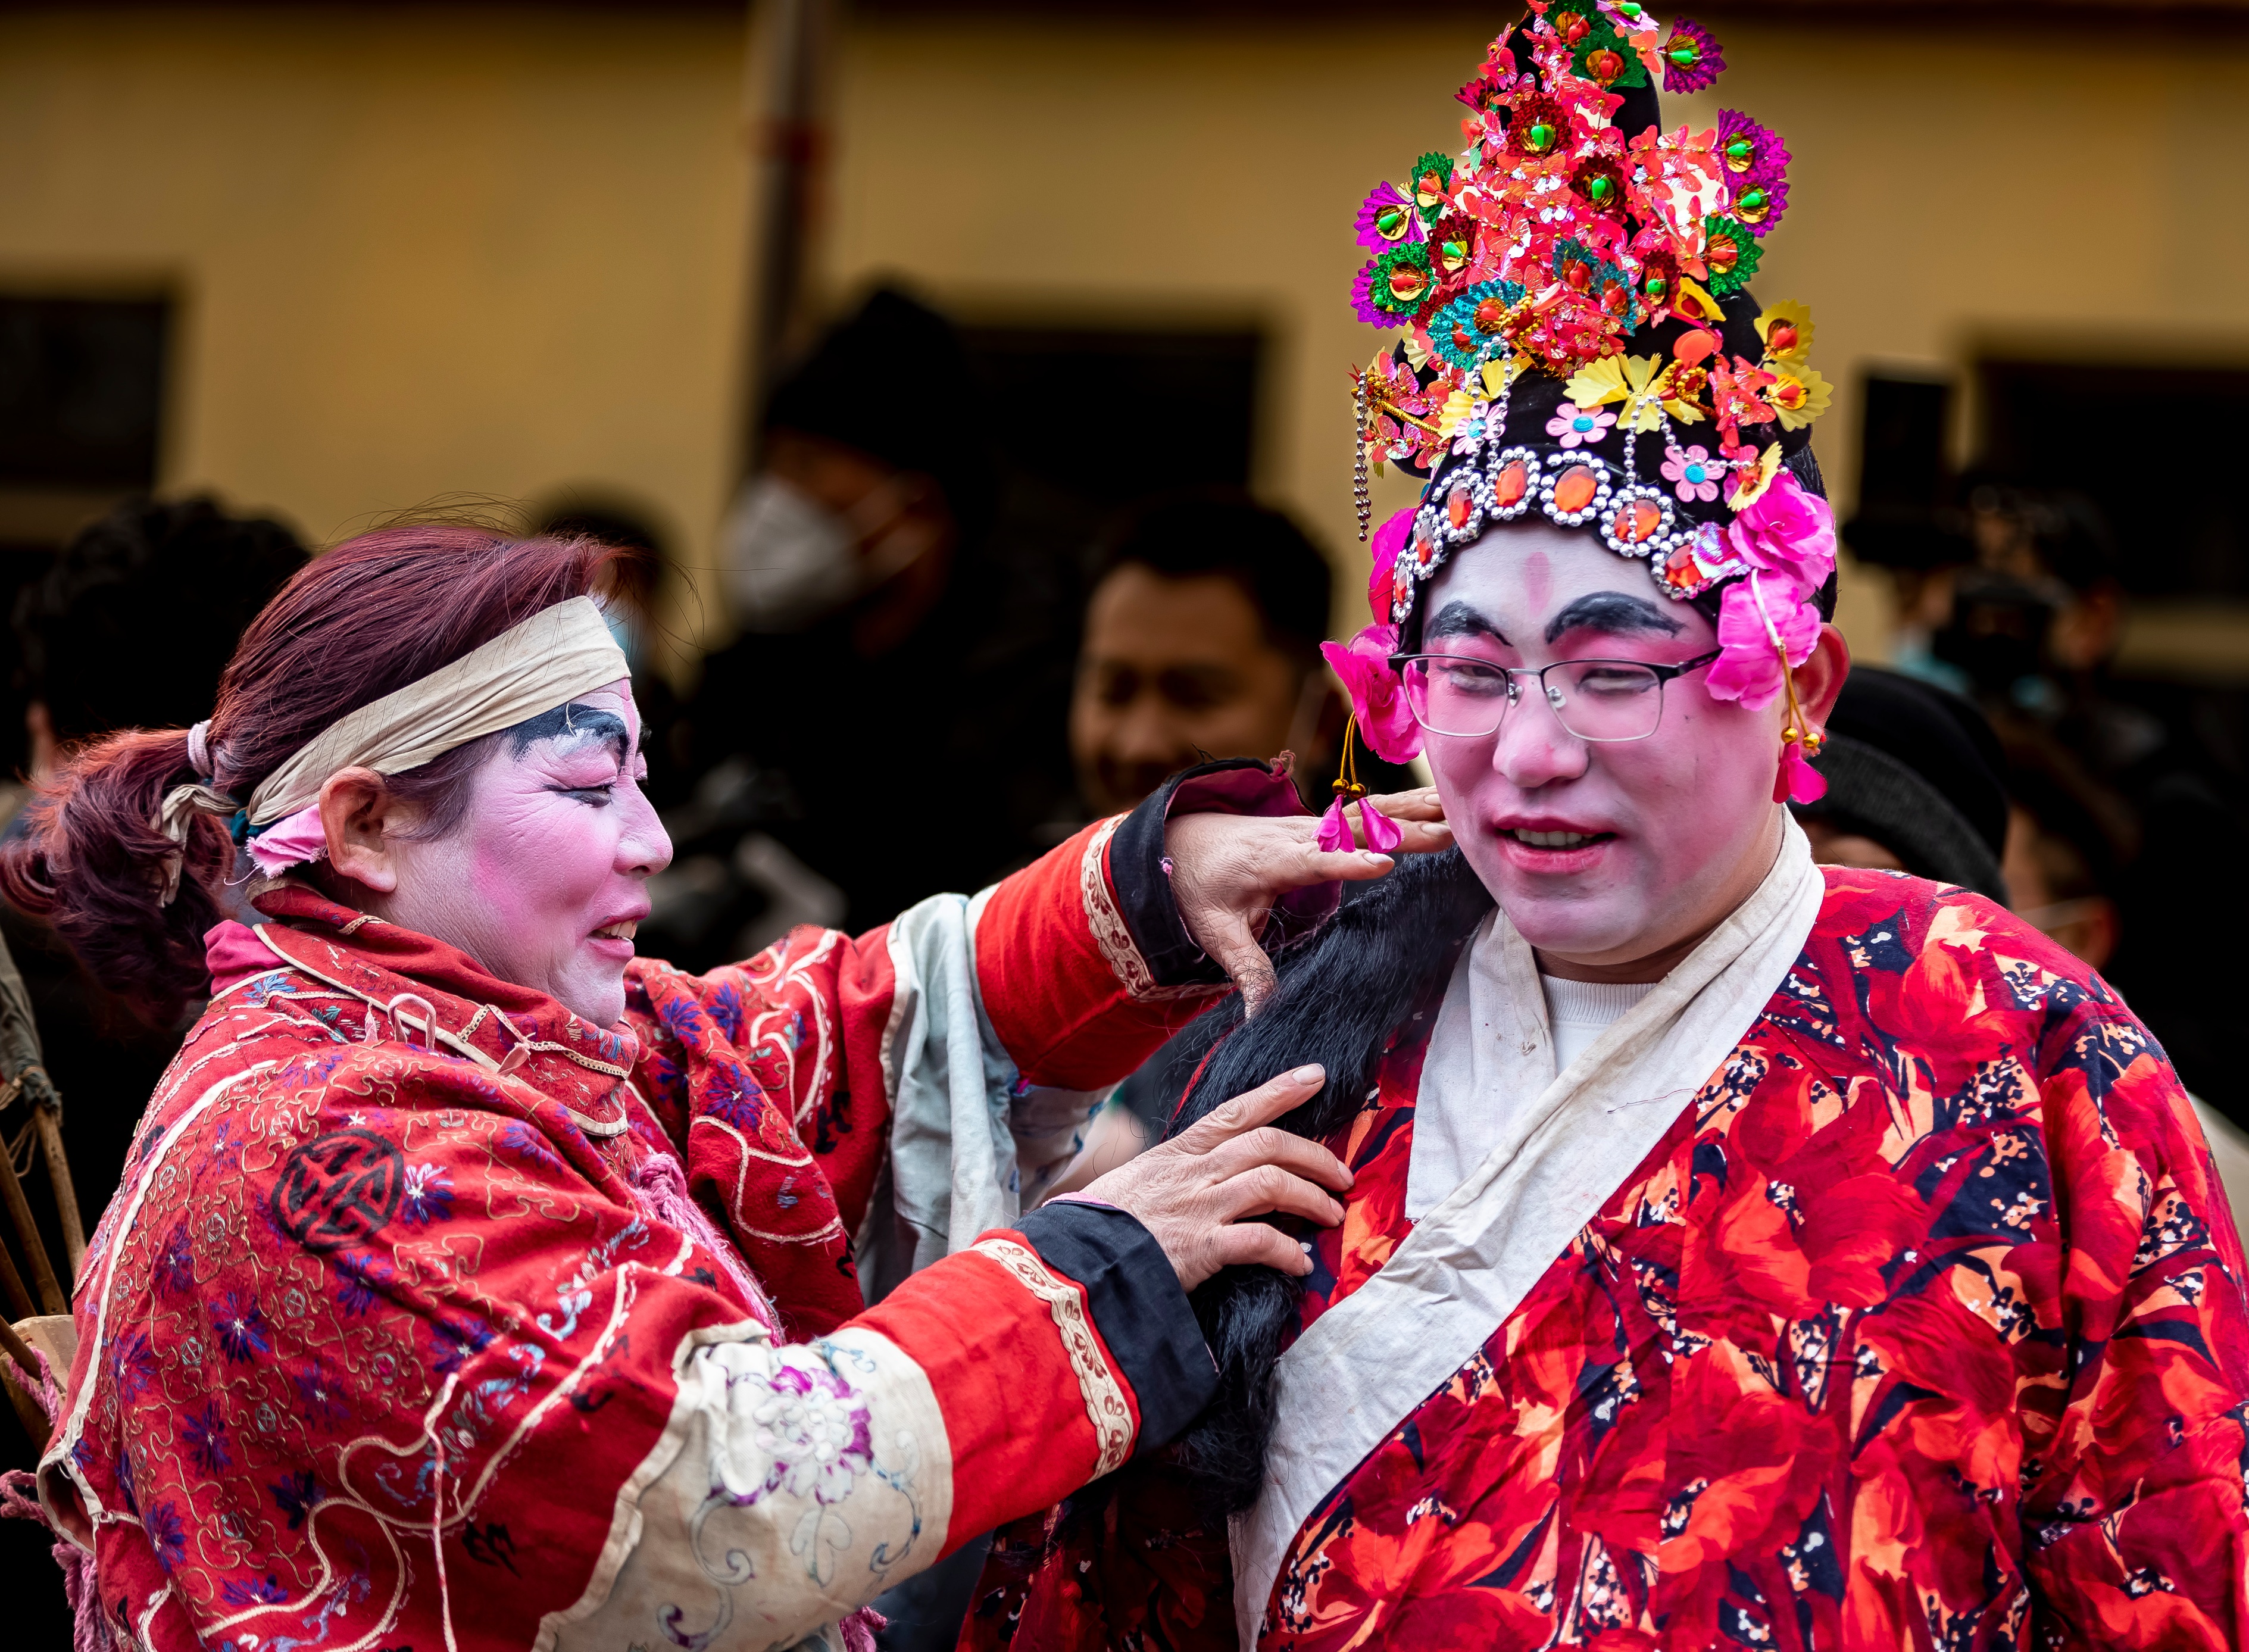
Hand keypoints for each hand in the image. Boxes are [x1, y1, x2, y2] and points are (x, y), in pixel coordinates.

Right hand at [1073, 1065, 1350, 1290]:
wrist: (1073, 1260)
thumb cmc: (1101, 1225)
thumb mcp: (1137, 1183)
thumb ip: (1176, 1175)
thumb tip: (1207, 1178)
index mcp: (1179, 1152)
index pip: (1238, 1110)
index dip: (1281, 1091)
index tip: (1316, 1076)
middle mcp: (1194, 1172)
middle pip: (1270, 1143)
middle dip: (1315, 1155)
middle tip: (1342, 1174)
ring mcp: (1199, 1207)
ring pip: (1273, 1184)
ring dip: (1311, 1198)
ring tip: (1330, 1215)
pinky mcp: (1201, 1248)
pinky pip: (1260, 1242)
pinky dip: (1287, 1251)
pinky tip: (1299, 1263)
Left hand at [1167, 787, 1449, 1016]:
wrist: (1178, 838)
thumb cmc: (1197, 886)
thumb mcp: (1214, 932)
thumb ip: (1245, 970)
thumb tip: (1261, 1018)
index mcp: (1270, 861)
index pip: (1315, 861)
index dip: (1349, 862)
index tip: (1385, 863)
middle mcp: (1294, 835)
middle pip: (1354, 830)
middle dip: (1402, 830)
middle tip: (1448, 832)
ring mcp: (1311, 825)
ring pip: (1367, 814)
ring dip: (1412, 809)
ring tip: (1456, 806)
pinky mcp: (1321, 824)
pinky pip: (1368, 813)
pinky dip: (1404, 806)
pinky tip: (1438, 802)